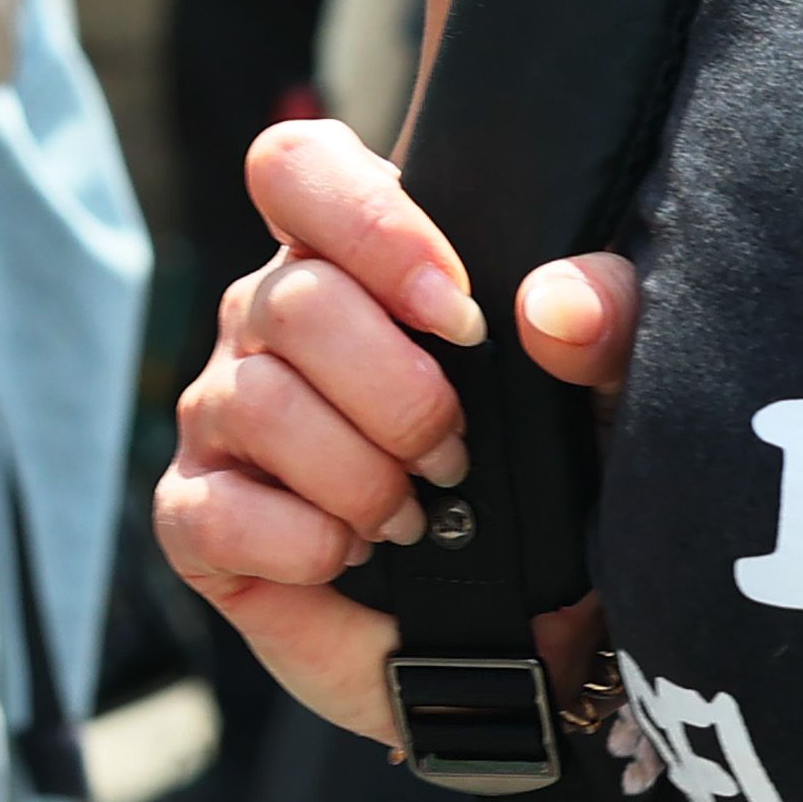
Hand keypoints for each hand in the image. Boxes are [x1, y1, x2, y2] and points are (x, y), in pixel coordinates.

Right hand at [153, 116, 636, 746]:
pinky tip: (350, 554)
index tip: (456, 309)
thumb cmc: (549, 478)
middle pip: (293, 298)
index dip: (368, 222)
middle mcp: (270, 319)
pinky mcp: (195, 517)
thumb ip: (607, 323)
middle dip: (399, 392)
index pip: (297, 167)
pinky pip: (214, 511)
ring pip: (255, 400)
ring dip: (358, 473)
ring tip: (414, 516)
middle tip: (455, 453)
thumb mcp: (604, 392)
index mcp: (357, 257)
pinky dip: (303, 541)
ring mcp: (220, 413)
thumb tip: (554, 308)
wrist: (518, 634)